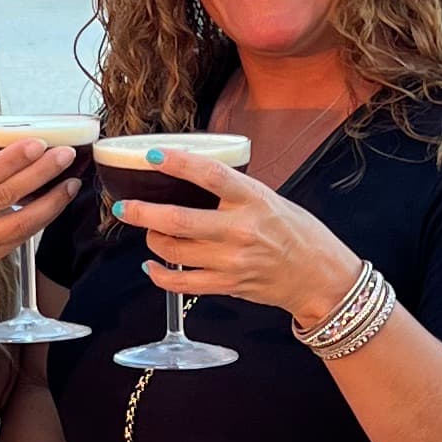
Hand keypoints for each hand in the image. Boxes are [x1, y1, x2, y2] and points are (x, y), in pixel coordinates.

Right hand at [0, 140, 77, 323]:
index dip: (11, 159)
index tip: (37, 144)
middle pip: (4, 195)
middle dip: (40, 173)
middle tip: (64, 156)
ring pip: (19, 223)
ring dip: (49, 202)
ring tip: (69, 183)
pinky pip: (15, 241)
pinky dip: (36, 223)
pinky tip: (51, 208)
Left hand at [106, 154, 356, 324]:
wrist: (317, 276)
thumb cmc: (295, 232)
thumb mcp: (270, 198)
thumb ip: (233, 191)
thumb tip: (190, 174)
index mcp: (254, 199)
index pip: (209, 175)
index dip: (177, 163)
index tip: (152, 156)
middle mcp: (241, 230)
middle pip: (179, 220)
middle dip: (143, 212)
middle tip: (124, 206)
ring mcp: (232, 261)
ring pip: (174, 251)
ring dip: (153, 240)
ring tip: (149, 231)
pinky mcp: (227, 285)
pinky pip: (181, 283)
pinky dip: (159, 275)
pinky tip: (152, 265)